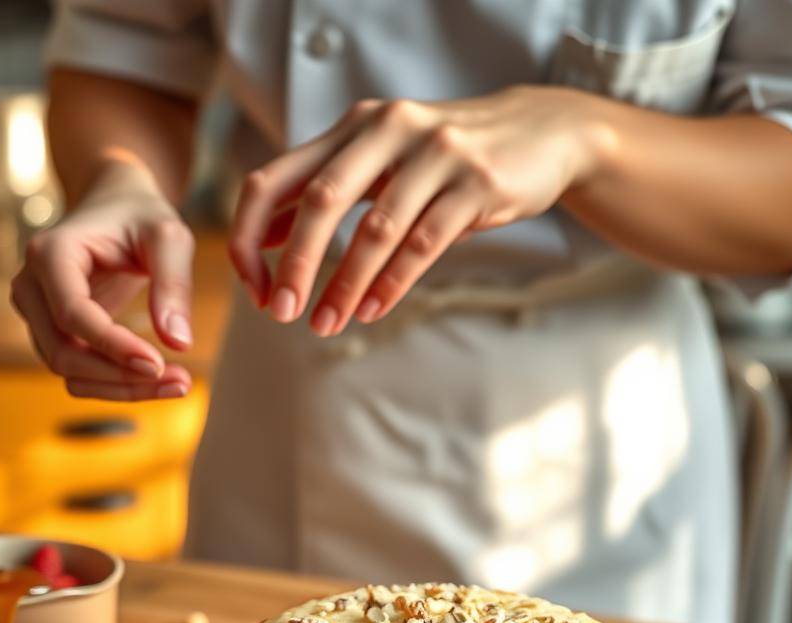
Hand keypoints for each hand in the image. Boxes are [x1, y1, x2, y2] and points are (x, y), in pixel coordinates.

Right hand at [10, 160, 194, 400]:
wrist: (116, 207)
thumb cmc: (142, 216)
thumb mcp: (168, 237)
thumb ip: (173, 284)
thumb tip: (179, 343)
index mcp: (51, 253)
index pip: (72, 315)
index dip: (113, 347)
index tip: (158, 364)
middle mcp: (31, 287)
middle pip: (64, 355)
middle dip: (122, 377)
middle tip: (183, 382)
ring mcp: (37, 314)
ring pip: (70, 374)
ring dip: (122, 388)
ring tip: (179, 383)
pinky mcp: (54, 334)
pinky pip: (80, 374)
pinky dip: (117, 385)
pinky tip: (158, 379)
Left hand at [229, 87, 603, 335]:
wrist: (540, 133)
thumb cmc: (443, 159)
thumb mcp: (380, 162)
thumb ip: (323, 191)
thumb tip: (260, 240)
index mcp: (351, 127)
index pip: (275, 178)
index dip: (251, 234)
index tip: (254, 287)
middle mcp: (386, 129)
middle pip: (321, 201)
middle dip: (295, 265)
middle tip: (281, 314)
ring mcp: (435, 153)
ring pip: (376, 229)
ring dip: (345, 285)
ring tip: (326, 326)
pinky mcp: (476, 183)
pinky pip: (423, 242)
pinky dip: (392, 283)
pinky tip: (372, 311)